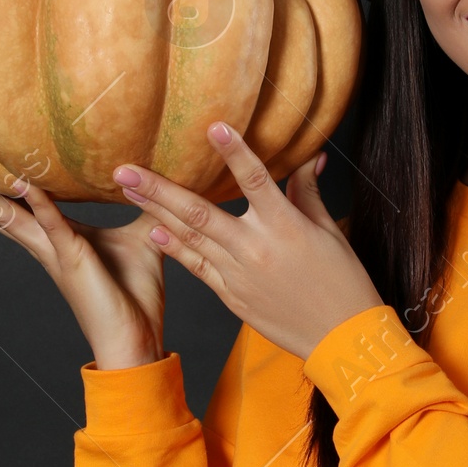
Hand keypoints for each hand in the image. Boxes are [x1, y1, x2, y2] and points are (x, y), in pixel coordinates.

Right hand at [0, 148, 165, 369]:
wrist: (136, 342)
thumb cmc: (135, 298)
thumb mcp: (143, 239)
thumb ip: (143, 206)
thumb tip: (155, 177)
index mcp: (58, 238)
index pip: (17, 203)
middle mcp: (46, 245)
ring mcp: (55, 253)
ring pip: (7, 216)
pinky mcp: (73, 260)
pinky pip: (54, 225)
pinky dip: (38, 203)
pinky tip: (21, 180)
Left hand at [118, 124, 381, 360]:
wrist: (341, 339)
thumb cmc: (342, 283)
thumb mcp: (329, 231)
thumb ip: (308, 192)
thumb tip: (310, 156)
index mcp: (286, 226)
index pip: (256, 179)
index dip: (235, 152)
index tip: (213, 127)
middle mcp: (256, 249)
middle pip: (200, 212)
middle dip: (159, 189)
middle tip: (125, 170)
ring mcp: (240, 275)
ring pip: (190, 238)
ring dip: (156, 213)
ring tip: (128, 192)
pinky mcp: (232, 296)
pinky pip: (198, 268)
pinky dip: (175, 249)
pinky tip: (154, 232)